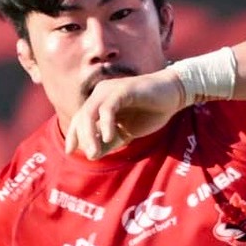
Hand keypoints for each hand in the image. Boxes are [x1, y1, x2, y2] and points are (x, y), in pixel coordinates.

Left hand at [66, 70, 186, 157]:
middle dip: (82, 138)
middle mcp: (101, 93)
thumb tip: (91, 155)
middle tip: (90, 155)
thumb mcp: (126, 132)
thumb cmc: (150, 112)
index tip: (70, 152)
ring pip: (91, 112)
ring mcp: (111, 90)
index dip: (73, 135)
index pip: (80, 119)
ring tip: (95, 152)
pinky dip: (106, 124)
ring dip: (90, 134)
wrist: (174, 96)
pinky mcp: (124, 90)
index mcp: (100, 101)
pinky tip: (110, 137)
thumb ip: (109, 142)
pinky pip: (108, 108)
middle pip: (82, 117)